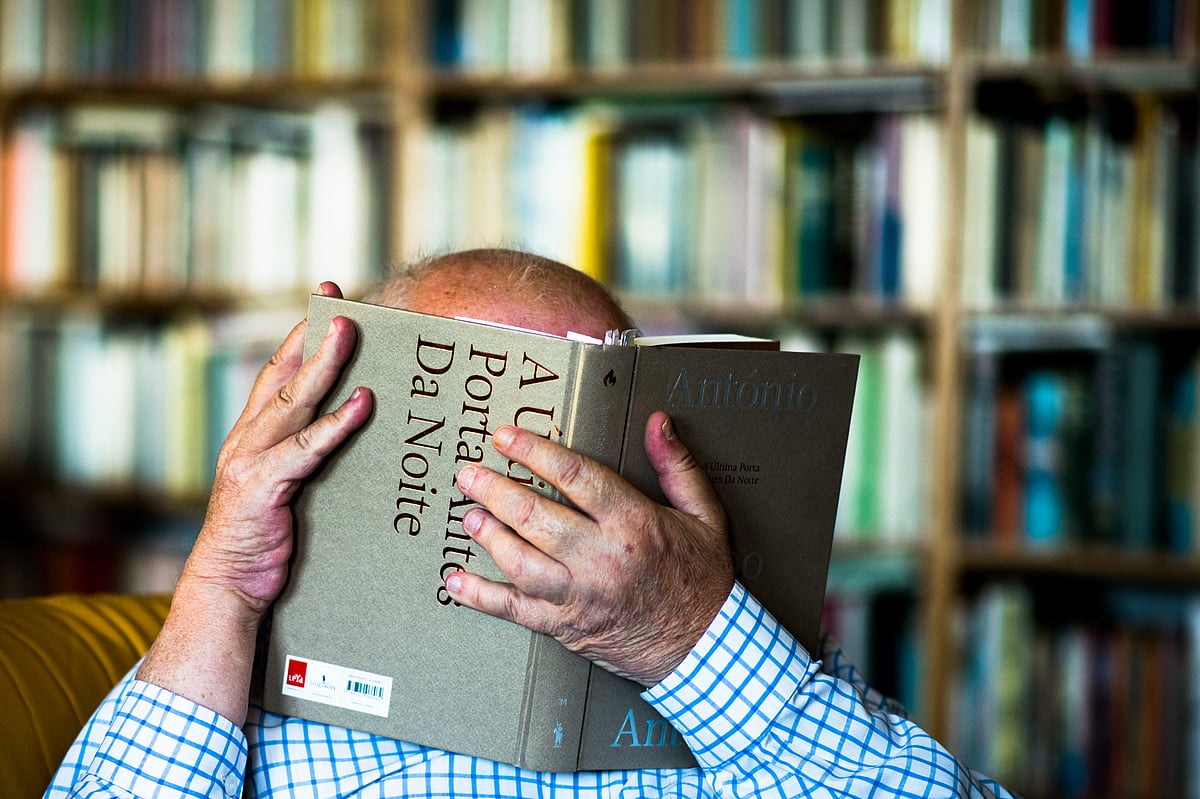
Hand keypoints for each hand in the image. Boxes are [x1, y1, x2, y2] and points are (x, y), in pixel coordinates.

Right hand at [182, 282, 372, 615]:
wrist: (227, 586)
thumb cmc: (262, 538)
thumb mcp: (282, 486)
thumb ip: (304, 455)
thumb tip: (355, 426)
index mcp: (250, 436)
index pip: (275, 374)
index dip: (299, 337)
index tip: (326, 302)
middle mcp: (246, 439)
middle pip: (283, 376)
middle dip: (313, 334)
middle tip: (340, 300)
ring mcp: (250, 461)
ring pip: (292, 402)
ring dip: (324, 366)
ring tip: (351, 334)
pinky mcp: (262, 488)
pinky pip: (305, 450)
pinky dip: (336, 425)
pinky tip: (362, 404)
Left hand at [447, 411, 733, 686]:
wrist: (705, 649)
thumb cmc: (702, 580)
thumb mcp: (705, 515)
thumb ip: (677, 466)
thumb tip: (658, 423)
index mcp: (634, 524)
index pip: (575, 477)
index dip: (534, 453)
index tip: (506, 438)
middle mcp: (603, 558)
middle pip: (536, 516)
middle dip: (496, 490)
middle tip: (469, 474)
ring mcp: (581, 596)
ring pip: (521, 562)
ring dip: (489, 536)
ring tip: (469, 515)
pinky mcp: (567, 627)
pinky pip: (516, 611)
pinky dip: (482, 597)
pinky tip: (457, 582)